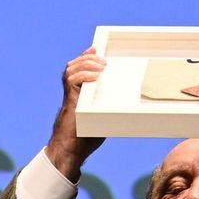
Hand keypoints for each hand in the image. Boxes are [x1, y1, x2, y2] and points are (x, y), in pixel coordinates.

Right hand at [44, 47, 106, 180]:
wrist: (72, 149)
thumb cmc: (86, 137)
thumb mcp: (101, 118)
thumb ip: (106, 107)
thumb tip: (129, 107)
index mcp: (78, 92)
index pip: (79, 68)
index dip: (86, 56)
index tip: (96, 49)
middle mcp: (71, 91)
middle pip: (74, 65)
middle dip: (87, 58)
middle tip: (102, 60)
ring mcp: (69, 95)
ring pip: (72, 69)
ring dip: (86, 64)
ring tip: (100, 66)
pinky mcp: (69, 100)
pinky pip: (72, 81)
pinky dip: (83, 76)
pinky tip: (95, 77)